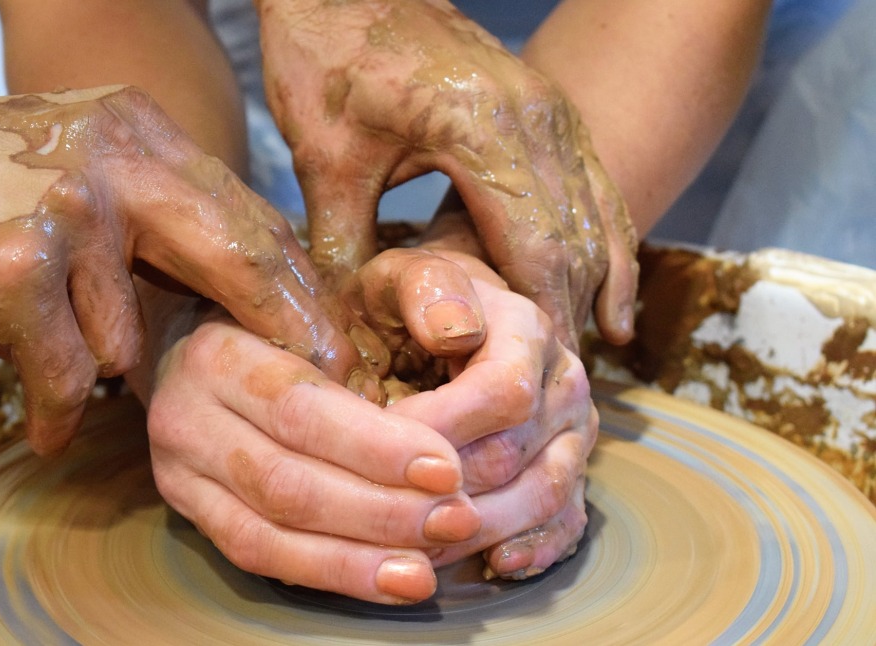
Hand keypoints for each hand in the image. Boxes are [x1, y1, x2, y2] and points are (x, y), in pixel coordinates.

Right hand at [0, 83, 386, 453]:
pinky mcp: (17, 270)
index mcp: (140, 132)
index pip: (245, 212)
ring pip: (131, 335)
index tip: (329, 329)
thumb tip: (224, 288)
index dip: (293, 279)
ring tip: (57, 348)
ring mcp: (70, 212)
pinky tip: (48, 427)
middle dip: (286, 325)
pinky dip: (58, 411)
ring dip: (103, 361)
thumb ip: (149, 212)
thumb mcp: (74, 163)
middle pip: (238, 254)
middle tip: (328, 377)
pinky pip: (70, 375)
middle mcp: (116, 159)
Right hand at [136, 292, 480, 604]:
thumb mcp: (318, 293)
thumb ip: (368, 319)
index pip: (299, 406)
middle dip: (379, 510)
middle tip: (455, 520)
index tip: (447, 467)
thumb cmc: (286, 316)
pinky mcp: (189, 511)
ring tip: (425, 570)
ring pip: (266, 532)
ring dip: (355, 559)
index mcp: (217, 352)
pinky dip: (329, 573)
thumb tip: (451, 340)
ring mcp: (179, 470)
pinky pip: (257, 556)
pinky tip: (387, 581)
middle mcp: (183, 414)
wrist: (203, 344)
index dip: (375, 445)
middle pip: (283, 480)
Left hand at [255, 0, 637, 347]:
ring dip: (597, 285)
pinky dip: (606, 241)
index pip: (539, 249)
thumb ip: (341, 250)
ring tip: (589, 353)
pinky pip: (595, 185)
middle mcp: (538, 119)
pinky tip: (612, 292)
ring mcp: (551, 109)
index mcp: (484, 132)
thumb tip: (341, 333)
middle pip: (578, 240)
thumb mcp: (323, 159)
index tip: (544, 379)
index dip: (547, 320)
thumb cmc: (326, 57)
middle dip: (573, 315)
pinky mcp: (547, 108)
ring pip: (597, 215)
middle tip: (563, 386)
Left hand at [343, 248, 597, 578]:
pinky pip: (567, 519)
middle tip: (378, 514)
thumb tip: (455, 328)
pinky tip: (494, 564)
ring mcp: (572, 429)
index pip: (501, 395)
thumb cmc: (413, 298)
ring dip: (479, 531)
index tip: (373, 447)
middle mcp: (562, 381)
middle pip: (516, 456)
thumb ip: (424, 289)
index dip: (438, 431)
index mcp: (528, 329)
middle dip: (446, 491)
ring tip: (417, 551)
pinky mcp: (569, 465)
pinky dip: (533, 549)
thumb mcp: (402, 273)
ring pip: (543, 497)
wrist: (450, 309)